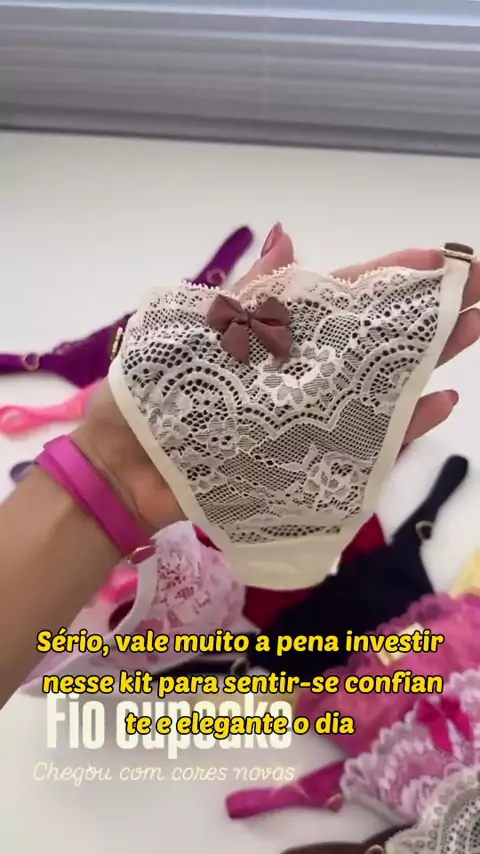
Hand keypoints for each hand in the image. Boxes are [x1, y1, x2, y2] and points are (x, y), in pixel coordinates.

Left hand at [74, 225, 479, 530]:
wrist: (131, 458)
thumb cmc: (161, 385)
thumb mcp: (202, 323)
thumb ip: (253, 289)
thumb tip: (288, 233)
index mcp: (280, 328)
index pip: (349, 294)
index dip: (393, 273)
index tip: (440, 257)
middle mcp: (306, 367)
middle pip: (378, 335)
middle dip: (429, 311)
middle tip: (476, 289)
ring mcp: (313, 411)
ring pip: (383, 382)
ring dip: (431, 358)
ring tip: (474, 329)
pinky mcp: (311, 454)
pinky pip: (367, 440)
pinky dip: (406, 424)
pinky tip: (439, 402)